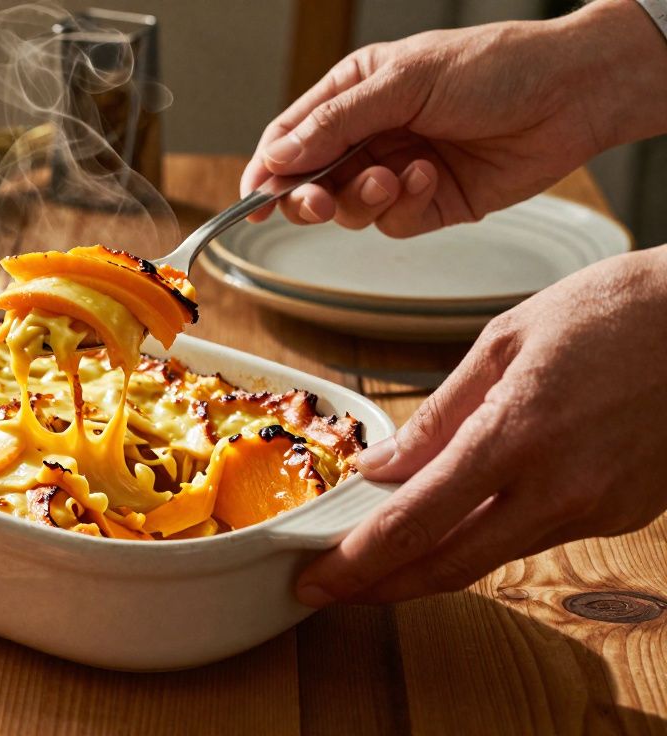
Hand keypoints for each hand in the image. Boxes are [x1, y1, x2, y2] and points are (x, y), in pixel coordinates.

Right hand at [241, 0, 666, 236]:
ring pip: (349, 209)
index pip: (291, 137)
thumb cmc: (495, 66)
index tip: (254, 200)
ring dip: (364, 199)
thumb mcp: (403, 82)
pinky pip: (392, 222)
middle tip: (318, 202)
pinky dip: (404, 206)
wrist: (572, 94)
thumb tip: (277, 157)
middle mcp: (371, 134)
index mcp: (354, 93)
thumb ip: (336, 123)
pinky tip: (431, 178)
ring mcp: (397, 171)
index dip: (267, 170)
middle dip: (309, 197)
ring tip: (395, 177)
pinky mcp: (429, 203)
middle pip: (311, 182)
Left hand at [295, 246, 666, 605]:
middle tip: (329, 589)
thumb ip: (439, 414)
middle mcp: (558, 486)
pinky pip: (537, 534)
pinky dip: (487, 535)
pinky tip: (458, 520)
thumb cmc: (615, 311)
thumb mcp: (505, 341)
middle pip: (449, 565)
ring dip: (429, 566)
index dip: (358, 561)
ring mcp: (596, 507)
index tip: (316, 577)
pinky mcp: (622, 513)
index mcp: (515, 434)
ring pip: (492, 556)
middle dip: (379, 586)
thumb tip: (385, 466)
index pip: (416, 522)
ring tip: (378, 558)